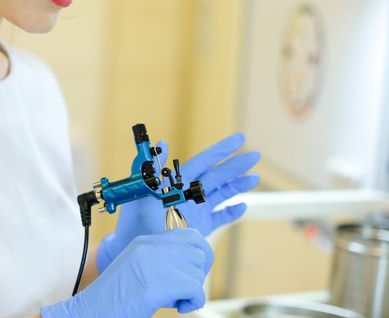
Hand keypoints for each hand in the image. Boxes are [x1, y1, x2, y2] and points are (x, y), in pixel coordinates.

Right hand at [40, 229, 213, 317]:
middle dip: (197, 275)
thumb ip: (160, 260)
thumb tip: (191, 265)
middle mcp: (152, 248)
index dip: (201, 253)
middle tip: (183, 290)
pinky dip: (192, 302)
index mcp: (146, 242)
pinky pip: (195, 290)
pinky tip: (178, 307)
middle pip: (198, 254)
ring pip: (197, 273)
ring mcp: (155, 264)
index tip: (197, 271)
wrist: (92, 310)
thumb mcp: (137, 267)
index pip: (190, 236)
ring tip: (173, 300)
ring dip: (191, 291)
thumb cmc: (113, 296)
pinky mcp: (159, 285)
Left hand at [97, 133, 259, 271]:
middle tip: (255, 155)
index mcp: (176, 183)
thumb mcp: (141, 190)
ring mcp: (194, 212)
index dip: (220, 150)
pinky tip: (242, 206)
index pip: (202, 162)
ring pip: (220, 195)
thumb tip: (160, 142)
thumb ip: (150, 165)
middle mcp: (187, 195)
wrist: (135, 250)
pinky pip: (217, 219)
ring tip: (254, 178)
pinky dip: (230, 213)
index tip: (238, 140)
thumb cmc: (135, 220)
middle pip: (216, 176)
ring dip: (237, 186)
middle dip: (235, 166)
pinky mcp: (197, 229)